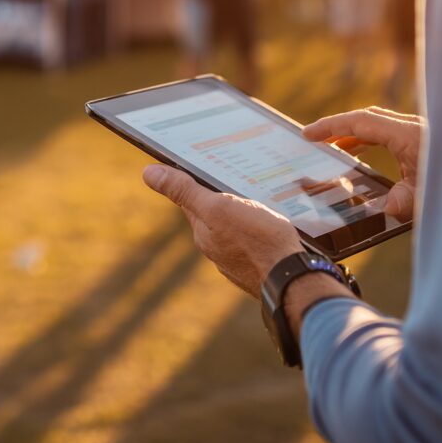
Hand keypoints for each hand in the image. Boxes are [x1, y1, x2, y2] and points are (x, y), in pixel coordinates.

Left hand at [142, 163, 304, 299]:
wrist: (294, 280)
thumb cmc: (258, 240)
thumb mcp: (219, 208)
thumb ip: (185, 191)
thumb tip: (147, 173)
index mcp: (204, 233)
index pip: (192, 200)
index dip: (195, 180)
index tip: (204, 162)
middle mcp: (217, 249)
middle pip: (214, 214)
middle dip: (221, 197)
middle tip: (238, 175)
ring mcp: (238, 261)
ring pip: (235, 228)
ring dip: (242, 214)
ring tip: (260, 199)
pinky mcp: (259, 267)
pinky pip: (254, 242)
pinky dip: (258, 230)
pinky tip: (271, 224)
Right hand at [302, 107, 423, 221]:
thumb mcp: (429, 198)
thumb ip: (404, 200)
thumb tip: (387, 207)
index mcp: (407, 133)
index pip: (360, 121)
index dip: (332, 126)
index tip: (308, 134)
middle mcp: (412, 127)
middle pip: (367, 119)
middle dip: (339, 128)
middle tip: (317, 140)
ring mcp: (418, 132)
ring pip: (379, 125)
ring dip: (355, 134)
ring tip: (337, 149)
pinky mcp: (424, 140)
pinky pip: (390, 133)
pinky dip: (372, 140)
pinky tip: (365, 155)